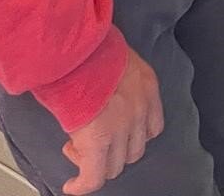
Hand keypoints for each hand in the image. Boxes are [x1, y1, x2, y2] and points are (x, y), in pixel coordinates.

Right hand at [63, 49, 163, 194]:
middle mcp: (140, 108)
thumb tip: (102, 90)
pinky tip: (72, 186)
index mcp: (146, 84)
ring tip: (75, 148)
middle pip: (134, 151)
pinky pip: (93, 177)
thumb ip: (116, 77)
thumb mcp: (114, 55)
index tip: (117, 135)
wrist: (74, 43)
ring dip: (95, 162)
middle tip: (91, 139)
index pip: (152, 128)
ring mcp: (121, 128)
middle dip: (113, 151)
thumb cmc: (87, 43)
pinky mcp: (97, 143)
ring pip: (114, 166)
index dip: (133, 137)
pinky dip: (82, 185)